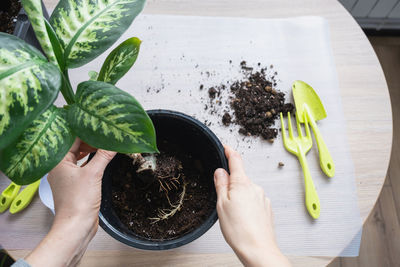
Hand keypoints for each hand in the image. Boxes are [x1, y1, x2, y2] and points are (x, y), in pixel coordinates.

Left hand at [25, 138, 115, 266]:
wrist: (76, 225)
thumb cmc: (77, 202)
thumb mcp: (93, 174)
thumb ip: (103, 155)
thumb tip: (114, 142)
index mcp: (58, 161)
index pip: (70, 138)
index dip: (83, 129)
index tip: (95, 122)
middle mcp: (59, 167)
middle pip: (74, 146)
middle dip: (89, 139)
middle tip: (103, 132)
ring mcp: (66, 176)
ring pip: (78, 156)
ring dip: (90, 150)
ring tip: (104, 142)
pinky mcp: (74, 184)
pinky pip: (82, 166)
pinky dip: (91, 160)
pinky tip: (101, 157)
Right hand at [214, 145, 290, 266]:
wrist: (258, 249)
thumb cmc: (240, 230)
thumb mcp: (222, 204)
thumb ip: (221, 184)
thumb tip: (220, 171)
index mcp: (242, 184)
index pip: (236, 159)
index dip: (228, 151)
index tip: (225, 147)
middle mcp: (255, 188)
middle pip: (240, 177)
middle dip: (230, 183)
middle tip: (222, 199)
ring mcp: (262, 198)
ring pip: (246, 190)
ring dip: (238, 196)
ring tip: (232, 215)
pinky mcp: (266, 208)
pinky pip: (253, 200)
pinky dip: (246, 205)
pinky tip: (242, 218)